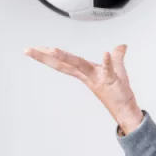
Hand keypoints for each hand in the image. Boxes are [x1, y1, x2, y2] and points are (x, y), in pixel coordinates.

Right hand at [24, 44, 142, 132]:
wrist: (126, 110)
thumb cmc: (118, 92)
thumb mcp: (117, 70)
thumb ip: (117, 57)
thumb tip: (121, 46)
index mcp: (86, 72)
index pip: (65, 62)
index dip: (49, 56)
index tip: (35, 49)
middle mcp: (88, 75)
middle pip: (65, 64)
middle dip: (46, 57)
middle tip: (29, 50)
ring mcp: (98, 78)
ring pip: (80, 65)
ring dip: (66, 58)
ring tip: (52, 49)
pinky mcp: (112, 81)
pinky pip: (108, 70)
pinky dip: (107, 62)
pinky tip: (105, 53)